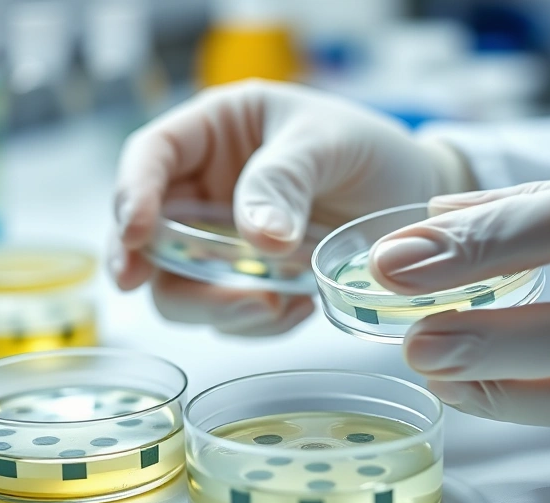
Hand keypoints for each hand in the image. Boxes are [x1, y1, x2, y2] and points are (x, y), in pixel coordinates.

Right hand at [110, 78, 471, 281]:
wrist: (416, 195)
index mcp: (214, 132)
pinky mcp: (252, 281)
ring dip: (219, 308)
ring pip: (183, 287)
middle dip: (167, 276)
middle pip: (151, 237)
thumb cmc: (369, 149)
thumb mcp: (327, 144)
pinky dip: (260, 322)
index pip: (149, 157)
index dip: (132, 195)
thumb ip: (285, 181)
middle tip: (210, 297)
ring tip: (280, 307)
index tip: (137, 235)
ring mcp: (224, 241)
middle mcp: (207, 189)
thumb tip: (258, 240)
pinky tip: (304, 306)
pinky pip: (231, 314)